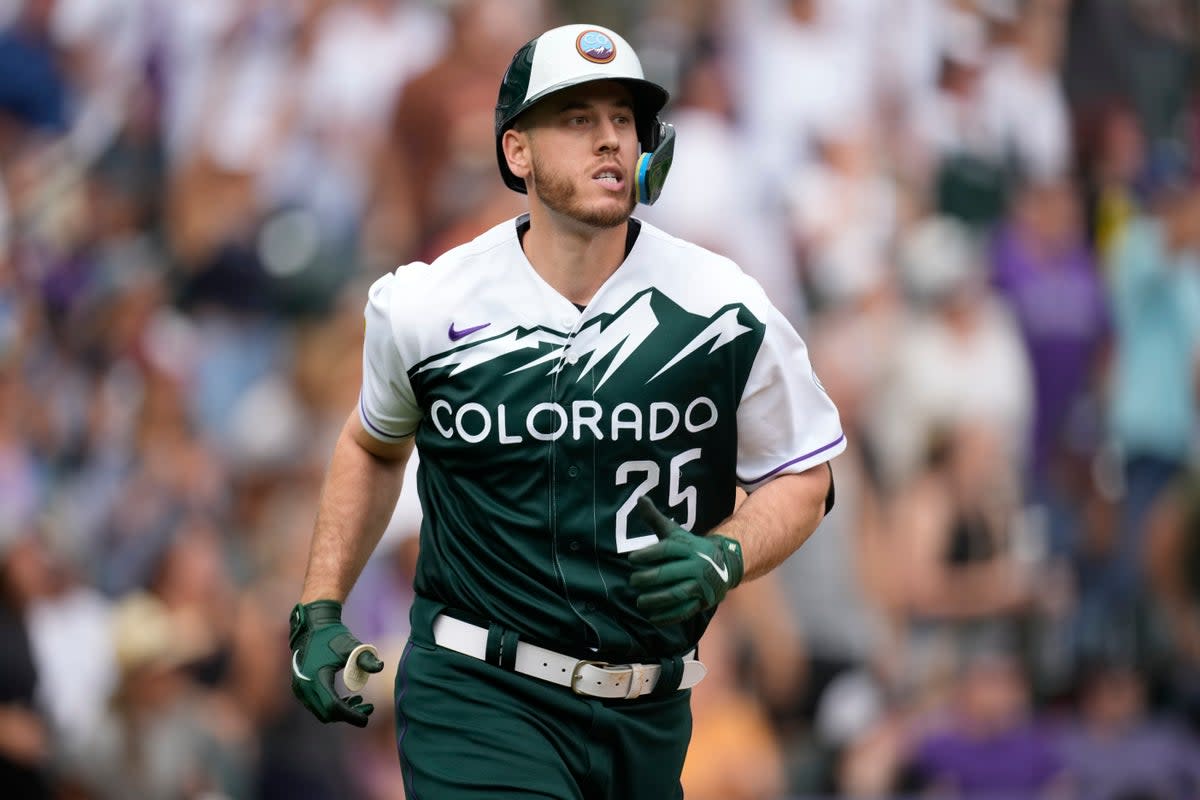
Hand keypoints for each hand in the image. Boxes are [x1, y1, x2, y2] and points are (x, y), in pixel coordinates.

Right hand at [289, 600, 383, 726]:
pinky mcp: (300, 688)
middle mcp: (305, 686)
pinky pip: (316, 706)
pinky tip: (348, 698)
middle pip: (327, 714)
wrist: (312, 627)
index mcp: (317, 678)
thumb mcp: (352, 646)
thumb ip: (366, 658)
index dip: (351, 715)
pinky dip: (332, 706)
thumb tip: (380, 667)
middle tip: (368, 708)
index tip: (367, 718)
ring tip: (361, 701)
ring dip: (340, 712)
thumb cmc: (333, 636)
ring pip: (321, 712)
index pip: (334, 707)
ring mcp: (300, 689)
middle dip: (348, 715)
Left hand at [628, 496, 743, 625]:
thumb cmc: (691, 548)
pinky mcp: (702, 601)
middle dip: (648, 579)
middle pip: (669, 573)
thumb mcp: (675, 533)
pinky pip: (684, 612)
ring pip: (676, 594)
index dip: (648, 554)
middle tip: (633, 581)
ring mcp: (700, 585)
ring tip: (640, 602)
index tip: (631, 559)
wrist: (725, 564)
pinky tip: (652, 618)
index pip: (666, 550)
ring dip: (656, 600)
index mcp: (688, 547)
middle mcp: (696, 565)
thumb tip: (639, 499)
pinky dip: (668, 617)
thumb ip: (655, 519)